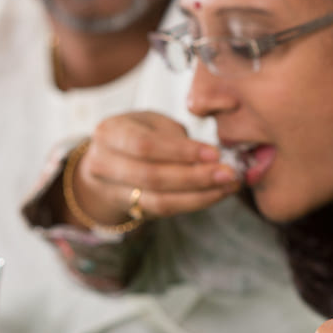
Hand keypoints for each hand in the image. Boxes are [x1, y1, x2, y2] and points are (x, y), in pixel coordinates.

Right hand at [67, 111, 239, 225]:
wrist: (109, 160)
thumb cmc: (139, 132)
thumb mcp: (151, 122)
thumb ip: (174, 136)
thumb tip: (211, 156)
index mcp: (110, 132)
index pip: (145, 145)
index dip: (181, 152)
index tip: (215, 153)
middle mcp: (103, 164)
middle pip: (152, 176)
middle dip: (195, 177)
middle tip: (229, 174)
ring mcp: (113, 191)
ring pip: (159, 200)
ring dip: (200, 195)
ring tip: (228, 186)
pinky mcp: (131, 209)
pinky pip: (165, 210)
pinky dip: (194, 202)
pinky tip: (217, 194)